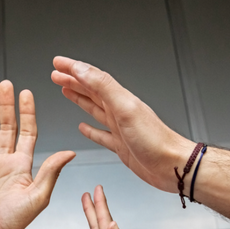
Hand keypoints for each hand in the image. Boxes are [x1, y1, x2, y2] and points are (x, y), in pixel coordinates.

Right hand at [0, 80, 74, 228]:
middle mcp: (6, 164)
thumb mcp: (37, 196)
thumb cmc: (13, 224)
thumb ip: (50, 171)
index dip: (27, 112)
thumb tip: (70, 152)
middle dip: (8, 105)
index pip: (27, 132)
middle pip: (8, 127)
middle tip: (7, 84)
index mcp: (23, 167)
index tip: (27, 93)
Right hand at [52, 57, 196, 192]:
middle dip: (73, 80)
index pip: (92, 77)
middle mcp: (119, 111)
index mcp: (120, 99)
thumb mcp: (125, 108)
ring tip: (66, 91)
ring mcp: (119, 128)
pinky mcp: (120, 145)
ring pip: (93, 108)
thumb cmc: (155, 140)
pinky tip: (83, 127)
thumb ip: (103, 87)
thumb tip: (82, 69)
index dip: (74, 68)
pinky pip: (100, 134)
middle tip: (57, 74)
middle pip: (91, 90)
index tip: (59, 63)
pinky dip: (89, 130)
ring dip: (79, 98)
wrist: (172, 165)